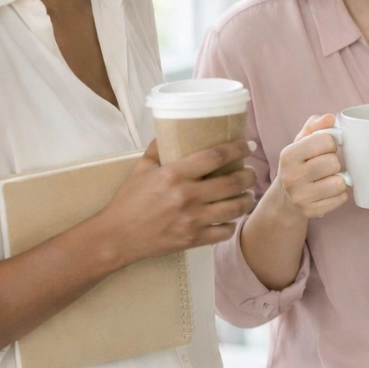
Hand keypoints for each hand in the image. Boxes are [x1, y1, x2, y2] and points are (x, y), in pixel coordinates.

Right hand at [96, 139, 257, 265]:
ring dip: (247, 199)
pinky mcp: (194, 239)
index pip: (216, 156)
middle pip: (233, 182)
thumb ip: (157, 148)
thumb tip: (171, 128)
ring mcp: (193, 219)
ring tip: (248, 194)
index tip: (249, 145)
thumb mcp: (140, 169)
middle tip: (251, 172)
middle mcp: (187, 196)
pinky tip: (231, 218)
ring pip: (235, 208)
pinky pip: (225, 232)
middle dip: (249, 176)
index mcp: (175, 174)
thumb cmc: (128, 201)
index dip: (238, 149)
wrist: (117, 237)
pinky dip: (233, 224)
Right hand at [274, 114, 350, 219]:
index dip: (331, 143)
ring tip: (329, 178)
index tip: (325, 148)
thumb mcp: (301, 142)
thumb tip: (330, 118)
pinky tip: (329, 191)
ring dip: (339, 179)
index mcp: (288, 155)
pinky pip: (342, 199)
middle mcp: (291, 177)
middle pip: (334, 163)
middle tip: (326, 165)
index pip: (326, 141)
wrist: (285, 198)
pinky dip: (340, 194)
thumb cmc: (299, 164)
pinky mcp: (312, 212)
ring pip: (340, 183)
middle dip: (334, 162)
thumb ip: (315, 126)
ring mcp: (301, 197)